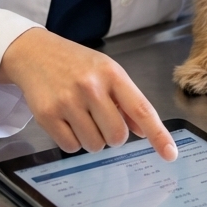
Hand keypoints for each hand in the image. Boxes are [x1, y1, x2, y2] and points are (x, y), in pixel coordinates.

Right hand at [0, 27, 177, 160]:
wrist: (35, 52)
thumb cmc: (76, 64)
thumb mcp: (106, 71)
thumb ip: (127, 101)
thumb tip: (144, 131)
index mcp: (112, 73)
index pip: (141, 109)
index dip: (158, 135)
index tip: (170, 154)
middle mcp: (91, 86)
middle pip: (117, 137)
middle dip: (113, 135)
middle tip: (101, 119)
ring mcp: (68, 101)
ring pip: (94, 145)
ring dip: (92, 139)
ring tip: (81, 116)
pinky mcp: (47, 115)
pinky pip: (71, 147)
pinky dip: (73, 141)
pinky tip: (66, 120)